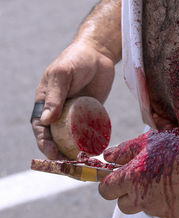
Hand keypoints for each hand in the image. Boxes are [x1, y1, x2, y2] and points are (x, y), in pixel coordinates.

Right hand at [32, 40, 114, 158]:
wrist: (99, 53)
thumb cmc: (75, 60)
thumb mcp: (63, 75)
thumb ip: (55, 96)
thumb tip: (46, 120)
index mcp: (46, 102)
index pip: (40, 127)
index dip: (44, 142)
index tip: (52, 154)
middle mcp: (59, 110)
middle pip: (56, 136)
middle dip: (59, 151)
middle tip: (68, 163)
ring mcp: (75, 112)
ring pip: (72, 136)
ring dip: (74, 149)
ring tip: (82, 161)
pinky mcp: (91, 112)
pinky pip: (89, 129)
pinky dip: (90, 140)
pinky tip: (96, 149)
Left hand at [98, 129, 178, 217]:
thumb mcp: (149, 140)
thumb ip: (125, 150)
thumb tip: (106, 156)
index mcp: (132, 178)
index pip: (106, 190)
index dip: (109, 184)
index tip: (117, 178)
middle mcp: (142, 198)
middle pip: (123, 205)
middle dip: (129, 194)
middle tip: (143, 179)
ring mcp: (159, 210)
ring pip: (145, 208)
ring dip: (150, 197)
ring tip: (168, 178)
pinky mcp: (175, 216)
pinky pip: (165, 211)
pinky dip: (169, 201)